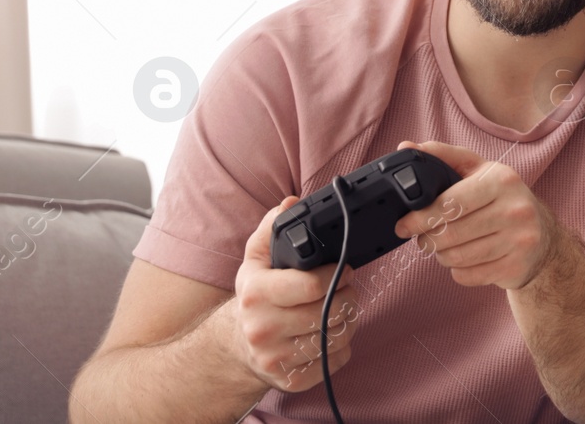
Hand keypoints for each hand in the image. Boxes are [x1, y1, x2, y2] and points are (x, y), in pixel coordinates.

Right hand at [230, 196, 360, 392]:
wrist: (236, 345)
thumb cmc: (256, 294)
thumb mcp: (257, 257)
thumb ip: (273, 226)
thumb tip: (292, 203)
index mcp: (256, 294)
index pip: (312, 286)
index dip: (336, 274)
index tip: (343, 268)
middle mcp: (262, 329)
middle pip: (331, 311)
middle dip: (347, 295)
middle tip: (345, 287)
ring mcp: (276, 358)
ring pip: (338, 336)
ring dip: (348, 319)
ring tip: (340, 308)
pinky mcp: (291, 380)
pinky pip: (336, 361)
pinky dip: (342, 346)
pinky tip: (331, 333)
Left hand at [392, 140, 556, 289]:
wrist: (543, 236)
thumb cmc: (502, 199)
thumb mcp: (478, 170)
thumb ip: (442, 157)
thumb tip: (406, 147)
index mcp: (502, 180)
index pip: (450, 203)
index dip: (420, 217)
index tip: (403, 225)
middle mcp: (515, 209)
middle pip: (450, 234)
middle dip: (427, 239)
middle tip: (423, 238)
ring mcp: (519, 240)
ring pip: (457, 258)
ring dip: (442, 255)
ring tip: (445, 247)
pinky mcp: (516, 267)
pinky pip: (468, 276)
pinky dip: (459, 271)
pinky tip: (466, 259)